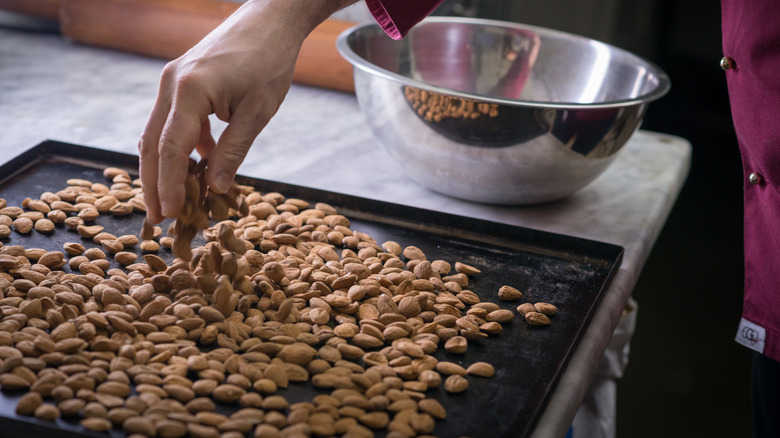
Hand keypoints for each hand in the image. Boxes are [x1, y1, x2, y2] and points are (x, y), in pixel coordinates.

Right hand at [138, 0, 354, 222]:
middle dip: (154, 183)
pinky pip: (172, 120)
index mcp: (189, 91)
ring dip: (164, 167)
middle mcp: (171, 84)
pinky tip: (199, 165)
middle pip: (151, 144)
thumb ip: (234, 150)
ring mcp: (172, 80)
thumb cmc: (269, 62)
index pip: (170, 149)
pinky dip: (181, 146)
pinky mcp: (180, 80)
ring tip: (174, 200)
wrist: (270, 20)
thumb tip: (216, 187)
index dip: (168, 186)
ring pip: (157, 133)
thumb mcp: (258, 112)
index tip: (170, 215)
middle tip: (158, 218)